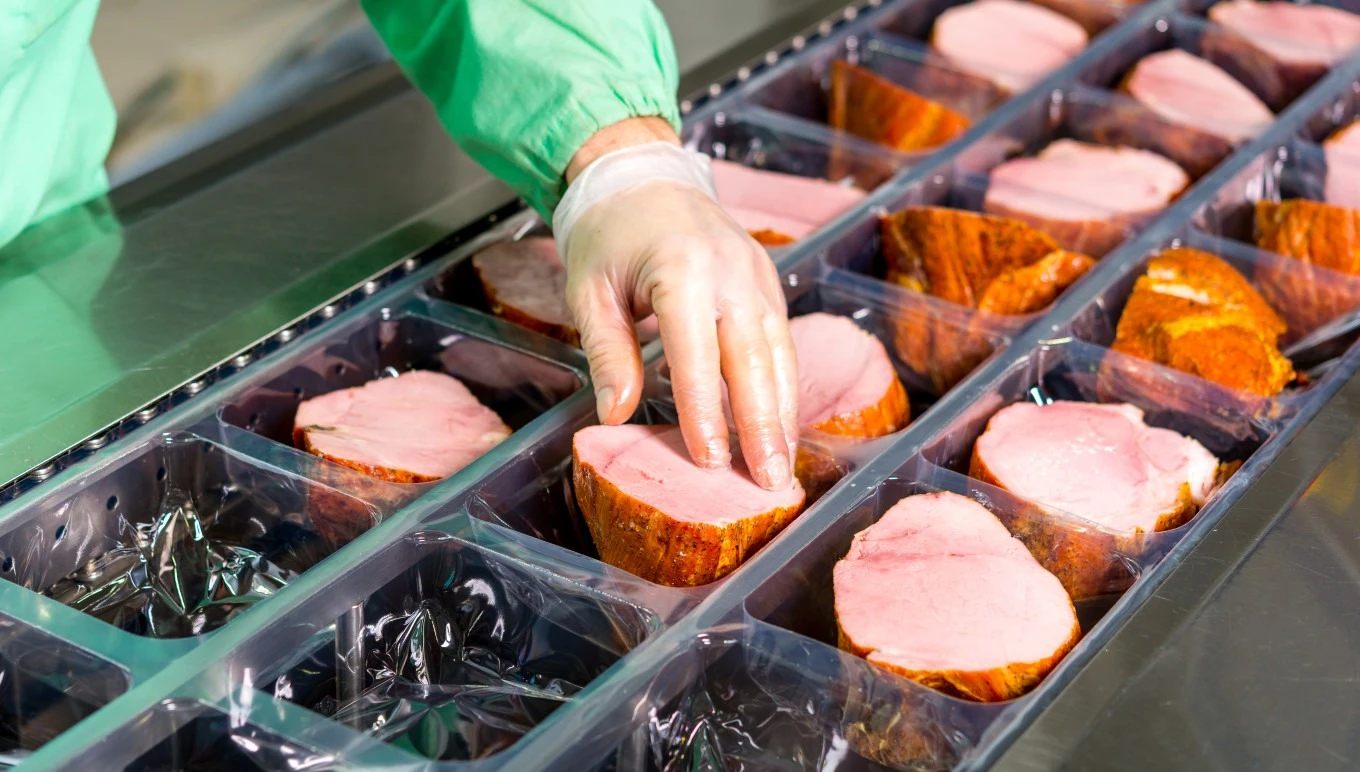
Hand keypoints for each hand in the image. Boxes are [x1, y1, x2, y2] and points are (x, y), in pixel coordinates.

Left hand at [555, 120, 798, 489]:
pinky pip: (781, 340)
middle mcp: (730, 272)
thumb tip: (616, 413)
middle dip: (762, 425)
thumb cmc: (609, 233)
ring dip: (783, 413)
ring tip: (782, 465)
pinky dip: (785, 386)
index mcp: (680, 269)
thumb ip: (606, 351)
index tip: (710, 459)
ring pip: (778, 353)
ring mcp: (756, 274)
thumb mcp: (589, 289)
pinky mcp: (767, 280)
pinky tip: (783, 425)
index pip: (696, 354)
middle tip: (768, 480)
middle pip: (753, 358)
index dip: (704, 411)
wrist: (641, 175)